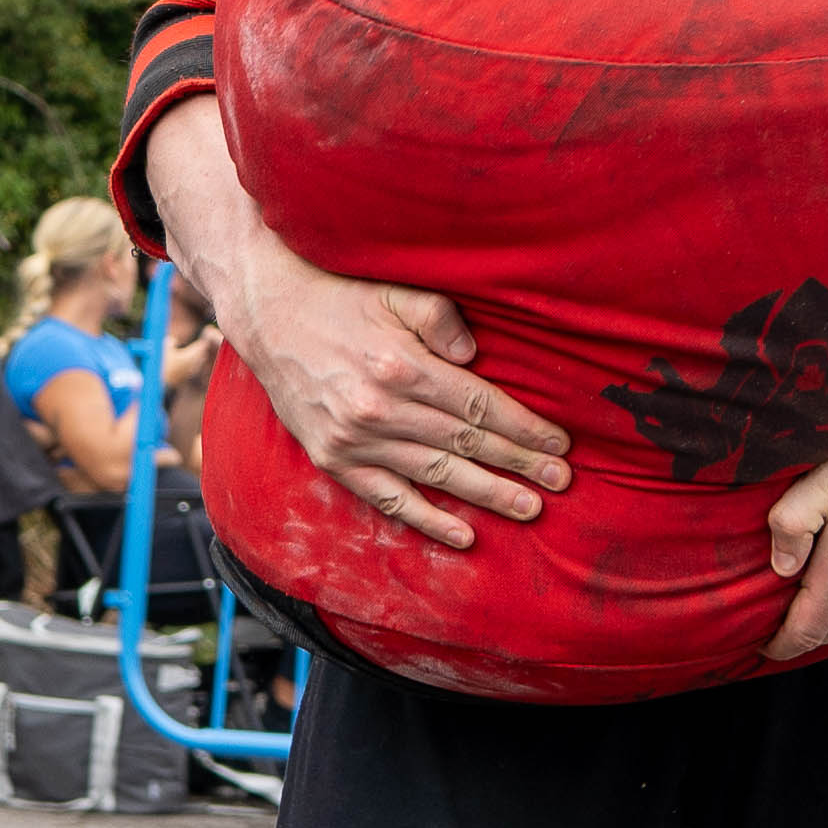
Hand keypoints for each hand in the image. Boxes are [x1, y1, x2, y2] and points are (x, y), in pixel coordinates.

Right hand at [147, 95, 566, 551]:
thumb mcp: (396, 291)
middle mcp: (379, 410)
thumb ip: (442, 319)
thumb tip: (477, 359)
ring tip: (530, 508)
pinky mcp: (332, 459)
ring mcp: (353, 440)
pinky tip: (463, 536)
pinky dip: (427, 521)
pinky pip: (387, 499)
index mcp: (402, 367)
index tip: (560, 445)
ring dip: (487, 496)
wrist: (266, 311)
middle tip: (562, 483)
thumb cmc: (340, 295)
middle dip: (520, 465)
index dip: (524, 429)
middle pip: (466, 445)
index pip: (480, 406)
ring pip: (436, 475)